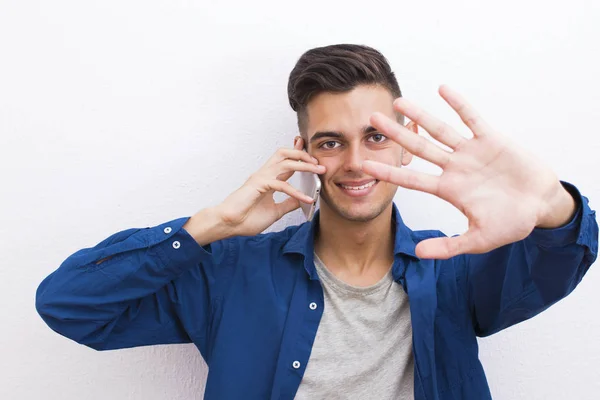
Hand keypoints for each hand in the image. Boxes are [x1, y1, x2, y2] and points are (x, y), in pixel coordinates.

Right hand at [216, 137, 325, 235]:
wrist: (228, 225)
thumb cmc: (246, 218)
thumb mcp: (275, 212)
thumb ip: (288, 204)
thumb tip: (302, 200)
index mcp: (267, 179)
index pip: (285, 161)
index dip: (298, 153)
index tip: (309, 148)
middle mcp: (264, 174)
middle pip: (285, 154)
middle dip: (303, 154)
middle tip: (318, 162)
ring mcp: (261, 178)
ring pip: (285, 163)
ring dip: (304, 165)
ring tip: (319, 170)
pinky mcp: (259, 186)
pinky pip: (281, 185)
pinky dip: (296, 192)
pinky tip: (306, 199)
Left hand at [362, 85, 575, 259]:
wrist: (542, 205)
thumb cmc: (512, 223)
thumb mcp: (479, 240)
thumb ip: (450, 246)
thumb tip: (419, 253)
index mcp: (449, 190)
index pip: (412, 180)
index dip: (389, 172)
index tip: (365, 165)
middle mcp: (454, 168)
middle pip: (419, 148)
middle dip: (396, 134)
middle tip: (371, 120)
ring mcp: (471, 152)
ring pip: (440, 130)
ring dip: (420, 115)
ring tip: (399, 101)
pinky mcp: (491, 140)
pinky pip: (472, 119)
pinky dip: (459, 105)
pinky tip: (442, 89)